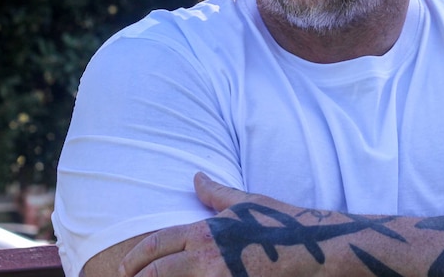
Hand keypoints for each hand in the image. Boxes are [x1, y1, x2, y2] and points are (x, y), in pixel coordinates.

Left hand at [118, 173, 327, 276]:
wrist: (318, 251)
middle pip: (156, 275)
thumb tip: (196, 176)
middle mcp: (208, 260)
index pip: (157, 245)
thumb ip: (216, 194)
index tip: (125, 268)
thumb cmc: (282, 225)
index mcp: (207, 233)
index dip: (135, 258)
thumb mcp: (247, 204)